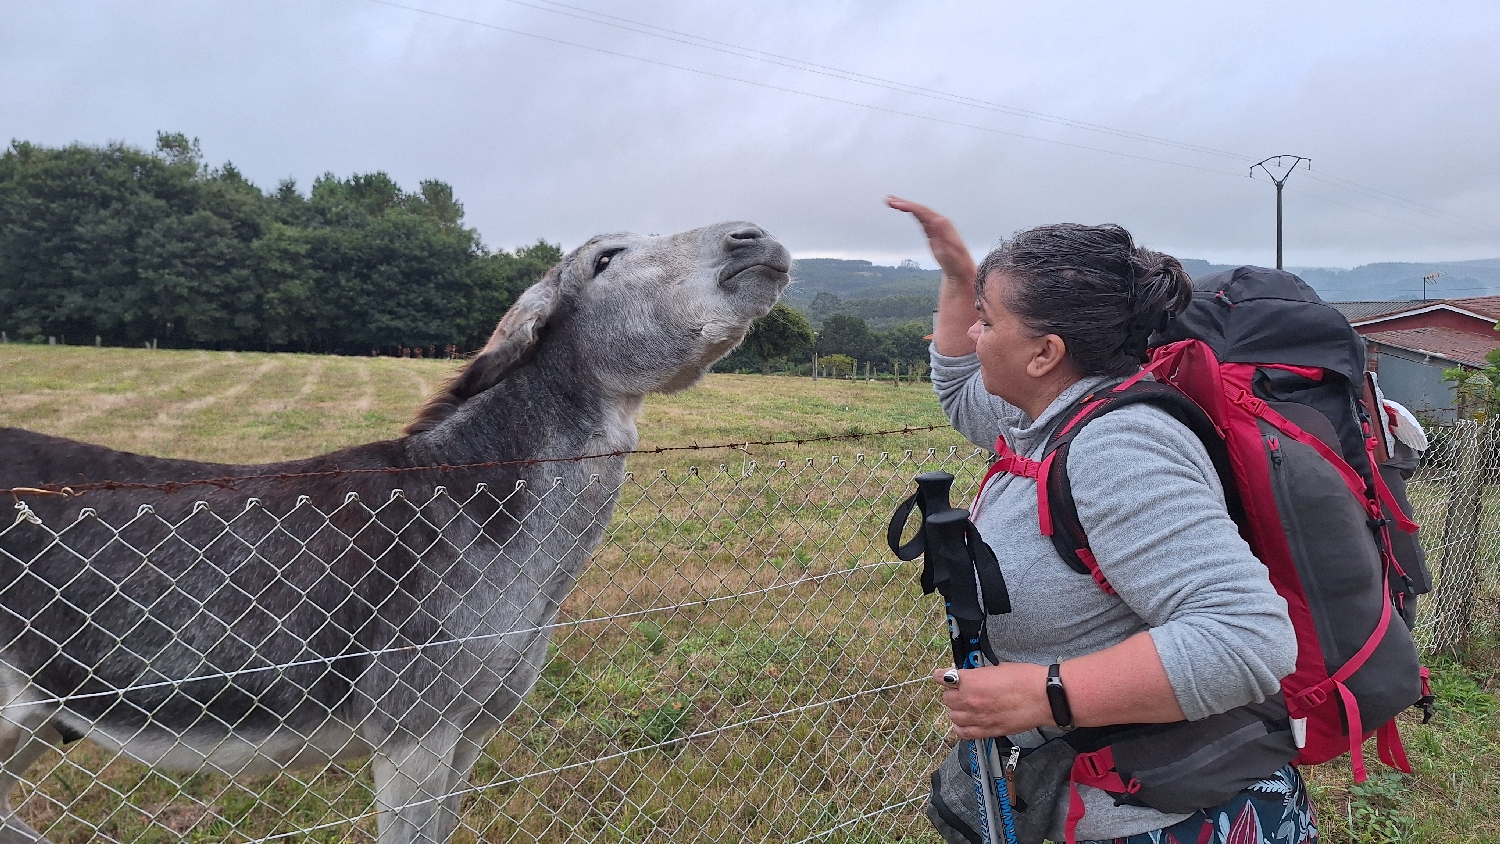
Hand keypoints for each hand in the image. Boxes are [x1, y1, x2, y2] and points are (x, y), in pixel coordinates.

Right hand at [886, 196, 976, 286]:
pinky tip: (902, 209)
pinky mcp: (932, 230)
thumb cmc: (956, 262)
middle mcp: (939, 222)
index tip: (897, 205)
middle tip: (889, 199)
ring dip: (905, 205)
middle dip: (904, 203)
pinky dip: (909, 211)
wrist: (960, 269)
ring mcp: (935, 225)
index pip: (923, 211)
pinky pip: (919, 217)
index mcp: (943, 224)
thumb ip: (944, 236)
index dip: (910, 206)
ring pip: (919, 211)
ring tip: (890, 201)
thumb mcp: (951, 251)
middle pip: (920, 209)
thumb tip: (936, 219)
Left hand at [933, 663, 1051, 739]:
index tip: (942, 675)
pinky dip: (961, 727)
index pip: (943, 678)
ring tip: (967, 705)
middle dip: (952, 693)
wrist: (1043, 697)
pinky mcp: (987, 731)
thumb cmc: (1024, 678)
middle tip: (962, 689)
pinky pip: (963, 733)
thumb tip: (969, 677)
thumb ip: (977, 675)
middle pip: (946, 699)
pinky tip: (967, 721)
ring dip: (957, 710)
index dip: (942, 675)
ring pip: (953, 716)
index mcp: (971, 681)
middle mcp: (970, 701)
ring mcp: (977, 718)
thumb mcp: (996, 668)